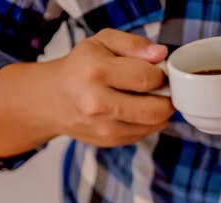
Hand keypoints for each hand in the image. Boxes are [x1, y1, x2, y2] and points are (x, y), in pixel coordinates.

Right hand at [49, 28, 174, 145]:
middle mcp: (97, 104)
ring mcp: (103, 128)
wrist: (53, 99)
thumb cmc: (81, 67)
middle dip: (167, 97)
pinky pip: (145, 133)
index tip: (157, 71)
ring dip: (159, 111)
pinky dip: (147, 122)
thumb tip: (160, 54)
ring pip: (155, 125)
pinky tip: (134, 109)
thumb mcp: (103, 42)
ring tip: (147, 97)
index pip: (147, 78)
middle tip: (161, 87)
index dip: (160, 74)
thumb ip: (133, 43)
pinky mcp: (109, 142)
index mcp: (95, 72)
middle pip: (156, 109)